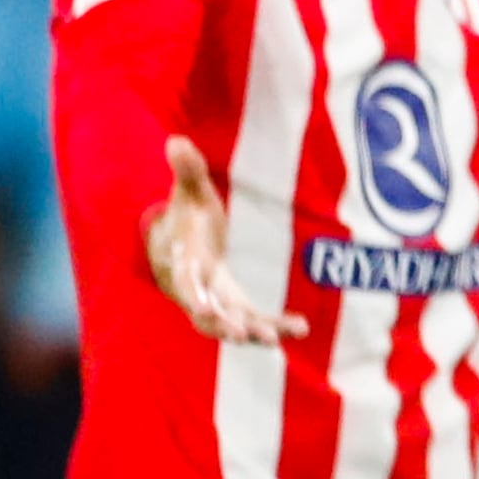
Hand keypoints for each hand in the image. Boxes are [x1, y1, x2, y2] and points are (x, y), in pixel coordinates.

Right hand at [143, 138, 287, 344]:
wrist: (176, 245)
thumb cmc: (186, 218)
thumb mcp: (189, 193)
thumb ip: (187, 171)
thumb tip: (176, 140)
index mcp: (184, 262)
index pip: (185, 283)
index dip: (193, 296)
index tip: (203, 310)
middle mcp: (199, 289)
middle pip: (207, 315)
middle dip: (224, 325)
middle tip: (246, 335)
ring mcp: (217, 302)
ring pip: (232, 324)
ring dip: (254, 332)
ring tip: (278, 338)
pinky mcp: (235, 307)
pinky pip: (255, 321)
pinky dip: (276, 327)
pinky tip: (301, 327)